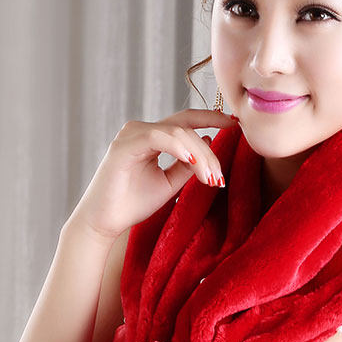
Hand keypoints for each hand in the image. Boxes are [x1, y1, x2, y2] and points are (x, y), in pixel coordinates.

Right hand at [67, 108, 238, 241]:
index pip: (186, 122)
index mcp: (151, 136)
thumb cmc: (132, 204)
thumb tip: (210, 142)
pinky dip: (179, 147)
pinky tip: (193, 162)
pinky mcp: (125, 145)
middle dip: (209, 151)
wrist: (105, 222)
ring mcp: (132, 134)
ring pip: (177, 132)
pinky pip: (159, 137)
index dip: (212, 119)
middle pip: (186, 127)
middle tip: (220, 178)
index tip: (236, 125)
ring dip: (199, 155)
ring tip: (210, 178)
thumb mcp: (169, 183)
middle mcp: (140, 130)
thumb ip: (187, 165)